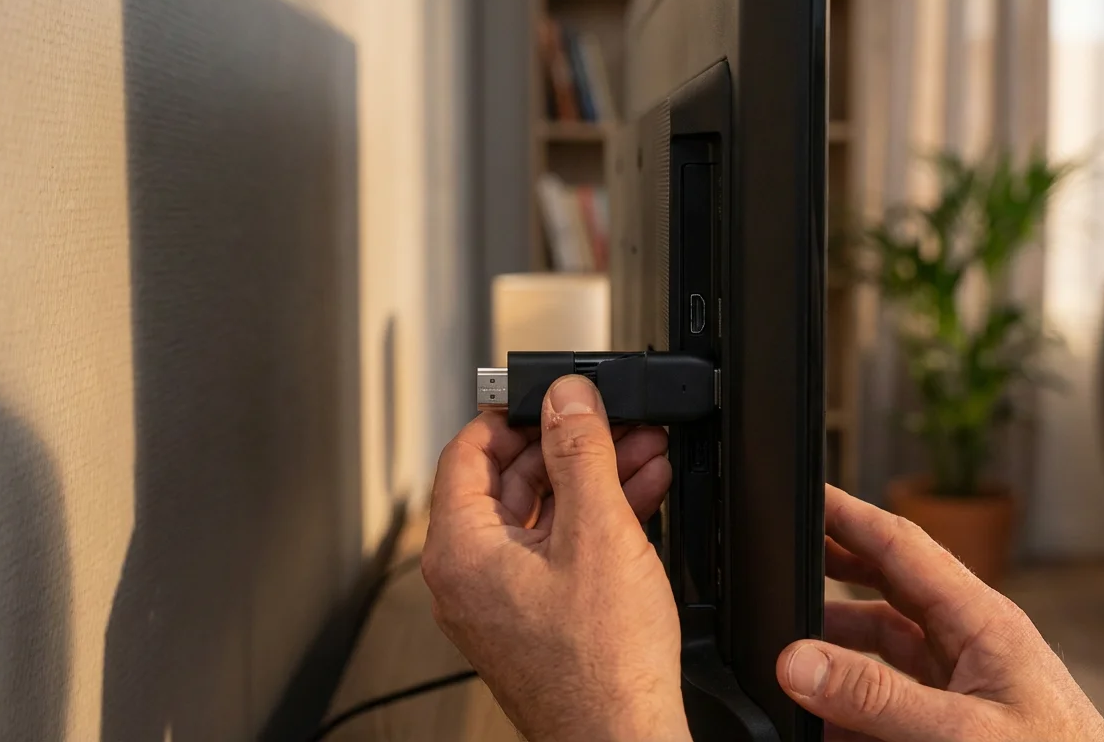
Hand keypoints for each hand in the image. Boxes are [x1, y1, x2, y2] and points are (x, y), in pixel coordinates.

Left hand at [422, 375, 688, 741]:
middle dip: (571, 445)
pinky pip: (557, 548)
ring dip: (593, 478)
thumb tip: (566, 398)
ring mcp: (502, 600)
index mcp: (461, 552)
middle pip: (510, 479)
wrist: (624, 738)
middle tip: (614, 420)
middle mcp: (469, 576)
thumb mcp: (597, 533)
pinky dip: (595, 519)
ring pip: (541, 514)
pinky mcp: (535, 616)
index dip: (511, 414)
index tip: (550, 396)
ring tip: (643, 450)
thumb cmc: (602, 666)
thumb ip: (580, 453)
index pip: (466, 452)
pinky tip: (641, 495)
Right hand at [776, 485, 1103, 741]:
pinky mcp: (958, 719)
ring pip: (886, 641)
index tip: (806, 492)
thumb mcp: (961, 733)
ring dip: (837, 641)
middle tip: (785, 553)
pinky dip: (852, 702)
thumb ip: (876, 699)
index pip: (904, 546)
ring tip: (788, 641)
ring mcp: (965, 681)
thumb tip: (797, 662)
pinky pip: (893, 695)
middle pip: (890, 583)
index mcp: (983, 621)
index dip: (851, 514)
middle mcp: (971, 641)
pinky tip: (821, 715)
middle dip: (836, 566)